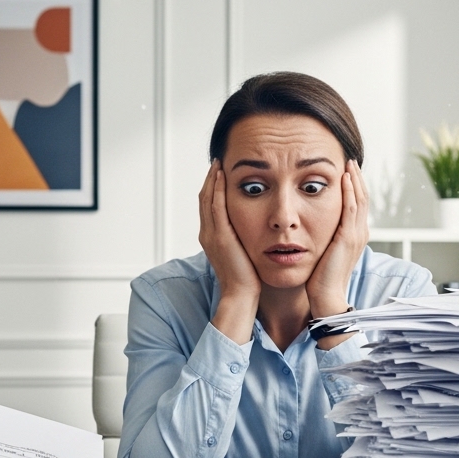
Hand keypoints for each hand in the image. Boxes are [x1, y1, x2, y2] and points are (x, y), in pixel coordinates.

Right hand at [198, 160, 260, 344]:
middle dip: (210, 179)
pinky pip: (215, 206)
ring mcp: (211, 235)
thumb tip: (254, 228)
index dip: (212, 188)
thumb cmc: (248, 279)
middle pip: (204, 198)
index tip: (220, 173)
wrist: (242, 296)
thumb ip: (243, 239)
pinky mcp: (220, 236)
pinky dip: (217, 189)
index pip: (209, 206)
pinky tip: (222, 176)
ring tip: (218, 163)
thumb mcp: (243, 253)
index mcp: (212, 238)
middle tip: (217, 162)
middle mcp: (208, 234)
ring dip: (212, 179)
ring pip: (207, 199)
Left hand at [307, 160, 369, 347]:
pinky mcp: (348, 238)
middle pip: (362, 197)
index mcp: (353, 235)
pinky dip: (350, 191)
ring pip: (360, 199)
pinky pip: (352, 208)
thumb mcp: (322, 251)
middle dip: (356, 177)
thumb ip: (321, 236)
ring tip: (348, 162)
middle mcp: (359, 232)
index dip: (353, 186)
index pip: (357, 204)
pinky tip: (344, 178)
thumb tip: (308, 224)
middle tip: (349, 159)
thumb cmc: (319, 279)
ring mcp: (356, 235)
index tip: (345, 170)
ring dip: (354, 179)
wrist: (325, 298)